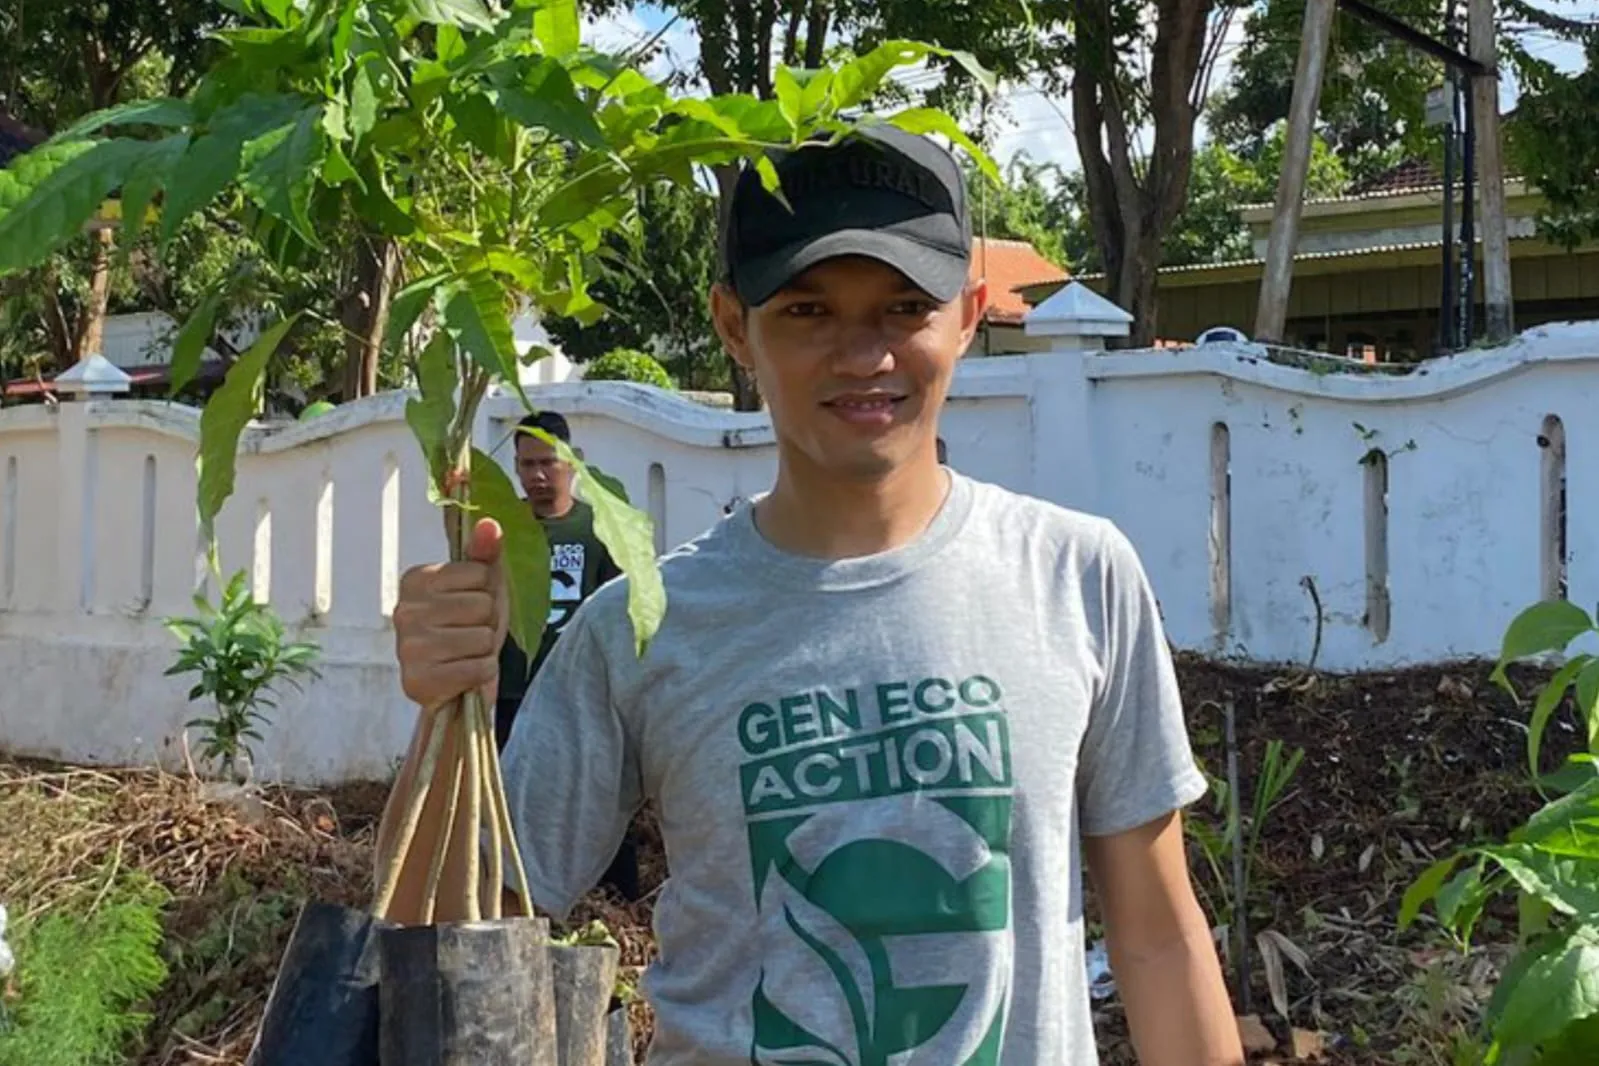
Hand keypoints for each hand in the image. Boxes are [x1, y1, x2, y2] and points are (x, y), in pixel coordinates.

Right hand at [394, 518, 507, 712]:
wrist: (459, 682)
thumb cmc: (468, 627)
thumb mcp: (482, 586)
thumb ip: (484, 553)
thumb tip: (489, 524)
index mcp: (415, 580)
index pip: (479, 573)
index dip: (486, 592)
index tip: (470, 607)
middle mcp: (403, 611)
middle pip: (481, 605)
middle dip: (486, 623)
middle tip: (470, 633)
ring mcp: (407, 648)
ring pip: (481, 637)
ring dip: (484, 650)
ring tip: (466, 654)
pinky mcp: (418, 682)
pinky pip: (477, 669)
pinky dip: (481, 673)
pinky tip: (464, 674)